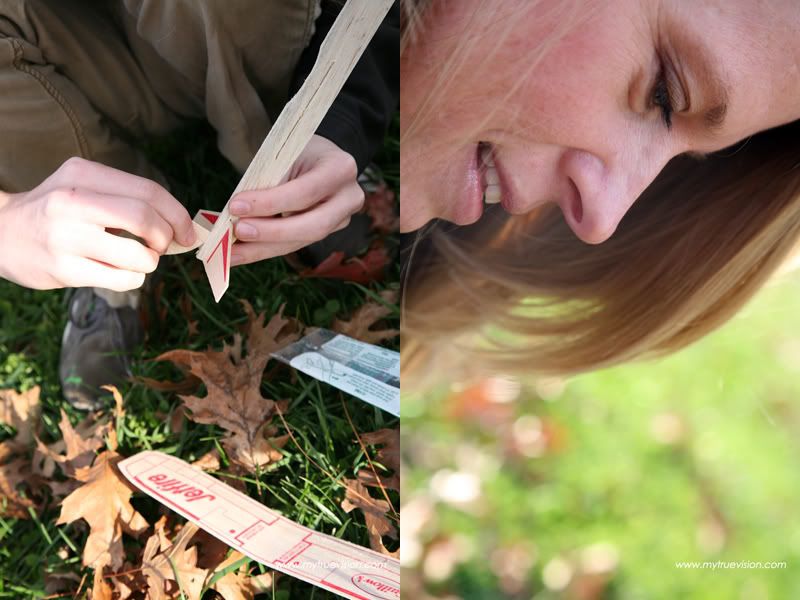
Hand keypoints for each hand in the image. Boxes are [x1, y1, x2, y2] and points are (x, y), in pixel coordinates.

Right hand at [0, 157, 195, 290]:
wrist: (0, 233)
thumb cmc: (56, 211)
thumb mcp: (82, 186)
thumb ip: (126, 198)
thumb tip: (180, 225)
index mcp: (83, 175)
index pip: (148, 192)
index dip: (177, 214)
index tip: (187, 231)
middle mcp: (73, 202)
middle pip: (145, 219)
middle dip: (166, 237)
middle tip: (164, 246)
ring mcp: (66, 237)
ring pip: (138, 255)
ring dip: (150, 262)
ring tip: (139, 260)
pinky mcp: (64, 270)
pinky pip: (122, 279)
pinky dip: (134, 279)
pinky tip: (121, 272)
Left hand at [228, 135, 364, 264]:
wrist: (319, 157)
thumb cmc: (299, 150)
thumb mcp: (285, 153)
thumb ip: (269, 181)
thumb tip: (236, 213)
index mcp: (340, 169)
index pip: (304, 193)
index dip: (270, 203)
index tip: (235, 206)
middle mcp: (348, 198)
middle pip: (312, 226)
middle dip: (271, 233)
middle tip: (237, 232)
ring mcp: (342, 219)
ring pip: (302, 241)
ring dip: (263, 248)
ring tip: (230, 252)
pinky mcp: (328, 233)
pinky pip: (295, 244)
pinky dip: (265, 248)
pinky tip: (240, 253)